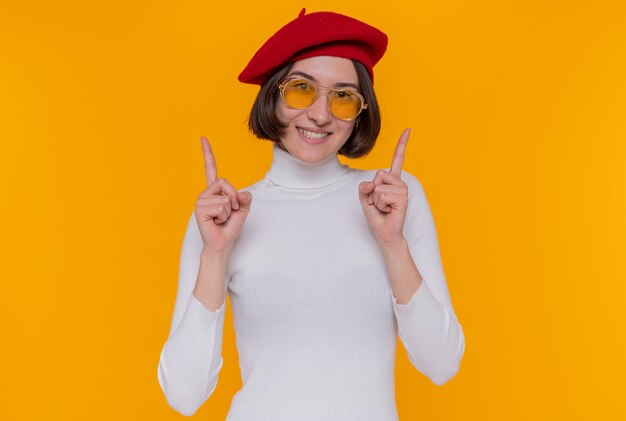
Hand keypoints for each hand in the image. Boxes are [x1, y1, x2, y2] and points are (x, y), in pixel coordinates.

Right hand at [194, 136, 251, 254]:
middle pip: (224, 181)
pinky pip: (221, 206)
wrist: (222, 243)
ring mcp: (201, 201)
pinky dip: (224, 216)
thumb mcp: (243, 209)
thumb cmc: (230, 227)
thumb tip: (242, 194)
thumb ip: (245, 198)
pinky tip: (216, 222)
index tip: (203, 138)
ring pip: (225, 197)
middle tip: (230, 211)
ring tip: (221, 218)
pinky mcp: (199, 210)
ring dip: (229, 210)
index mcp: (214, 190)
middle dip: (234, 197)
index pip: (210, 168)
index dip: (207, 153)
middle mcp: (205, 193)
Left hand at [358, 128, 410, 245]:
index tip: (408, 129)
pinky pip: (382, 195)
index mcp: (392, 180)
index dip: (402, 144)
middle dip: (372, 190)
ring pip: (379, 186)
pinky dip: (380, 204)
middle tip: (379, 203)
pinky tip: (388, 210)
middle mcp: (399, 183)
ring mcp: (402, 190)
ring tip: (384, 207)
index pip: (397, 159)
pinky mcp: (403, 198)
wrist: (385, 233)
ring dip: (376, 199)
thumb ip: (363, 188)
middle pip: (378, 174)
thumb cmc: (377, 215)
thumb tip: (371, 183)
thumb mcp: (365, 199)